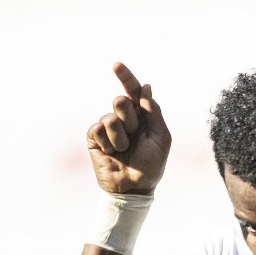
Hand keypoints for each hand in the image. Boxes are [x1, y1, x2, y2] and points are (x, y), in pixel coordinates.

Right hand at [86, 62, 171, 195]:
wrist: (134, 188)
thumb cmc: (151, 165)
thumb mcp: (160, 137)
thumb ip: (153, 111)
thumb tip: (146, 86)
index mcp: (141, 116)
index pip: (133, 91)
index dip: (125, 77)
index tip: (116, 65)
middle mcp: (124, 118)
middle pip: (121, 101)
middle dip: (129, 119)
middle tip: (133, 135)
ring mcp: (107, 128)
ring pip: (109, 117)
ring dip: (120, 137)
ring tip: (123, 150)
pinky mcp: (94, 138)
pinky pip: (97, 128)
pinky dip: (107, 142)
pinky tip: (111, 153)